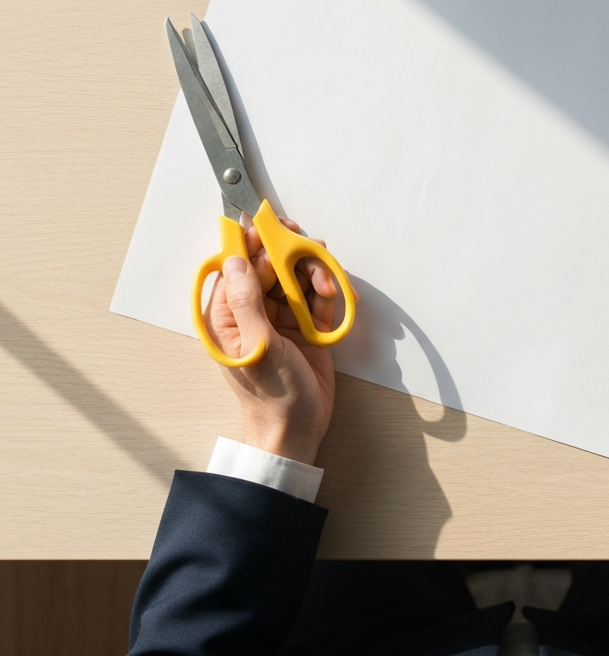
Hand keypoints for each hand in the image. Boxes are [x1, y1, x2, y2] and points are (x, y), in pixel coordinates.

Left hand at [204, 218, 346, 464]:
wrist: (298, 430)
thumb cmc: (270, 395)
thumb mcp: (256, 346)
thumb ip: (246, 301)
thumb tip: (236, 258)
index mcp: (228, 315)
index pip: (238, 266)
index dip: (255, 243)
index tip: (274, 226)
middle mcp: (254, 311)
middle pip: (272, 266)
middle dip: (293, 256)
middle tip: (312, 250)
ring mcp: (281, 318)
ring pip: (297, 277)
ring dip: (315, 274)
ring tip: (327, 286)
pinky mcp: (306, 326)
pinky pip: (316, 297)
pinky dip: (327, 292)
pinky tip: (334, 297)